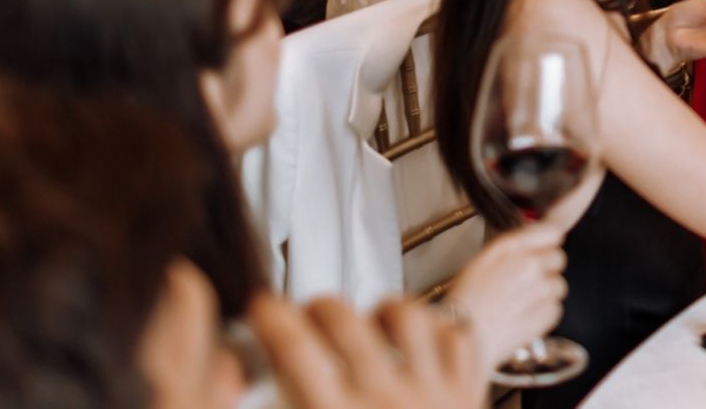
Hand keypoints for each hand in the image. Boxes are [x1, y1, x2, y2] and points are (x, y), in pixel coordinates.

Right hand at [245, 294, 479, 408]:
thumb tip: (238, 394)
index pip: (295, 349)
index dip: (271, 318)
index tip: (261, 309)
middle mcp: (387, 399)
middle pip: (345, 320)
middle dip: (317, 307)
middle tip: (305, 315)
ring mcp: (433, 392)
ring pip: (408, 315)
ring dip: (381, 310)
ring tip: (365, 322)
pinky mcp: (467, 394)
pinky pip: (458, 337)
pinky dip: (438, 331)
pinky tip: (420, 344)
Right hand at [442, 222, 567, 379]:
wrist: (463, 339)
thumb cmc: (467, 301)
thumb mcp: (484, 258)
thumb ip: (516, 243)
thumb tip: (538, 233)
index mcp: (513, 248)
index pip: (553, 230)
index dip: (549, 240)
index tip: (547, 246)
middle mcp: (531, 265)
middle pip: (558, 258)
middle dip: (546, 267)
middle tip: (524, 281)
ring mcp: (542, 291)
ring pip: (558, 285)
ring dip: (545, 291)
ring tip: (519, 302)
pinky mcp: (548, 315)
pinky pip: (556, 308)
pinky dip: (544, 312)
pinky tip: (522, 316)